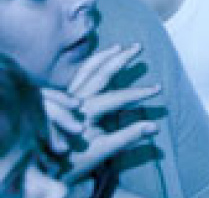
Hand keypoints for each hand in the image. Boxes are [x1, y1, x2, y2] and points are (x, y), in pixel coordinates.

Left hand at [43, 44, 159, 183]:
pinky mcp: (64, 99)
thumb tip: (155, 126)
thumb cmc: (76, 159)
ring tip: (120, 46)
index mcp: (85, 112)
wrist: (47, 166)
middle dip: (120, 58)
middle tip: (138, 46)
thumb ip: (129, 136)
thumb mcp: (104, 150)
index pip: (117, 97)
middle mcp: (75, 100)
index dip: (138, 93)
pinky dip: (90, 63)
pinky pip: (78, 75)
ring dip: (104, 56)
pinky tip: (100, 58)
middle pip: (100, 73)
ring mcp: (67, 98)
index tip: (157, 88)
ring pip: (86, 70)